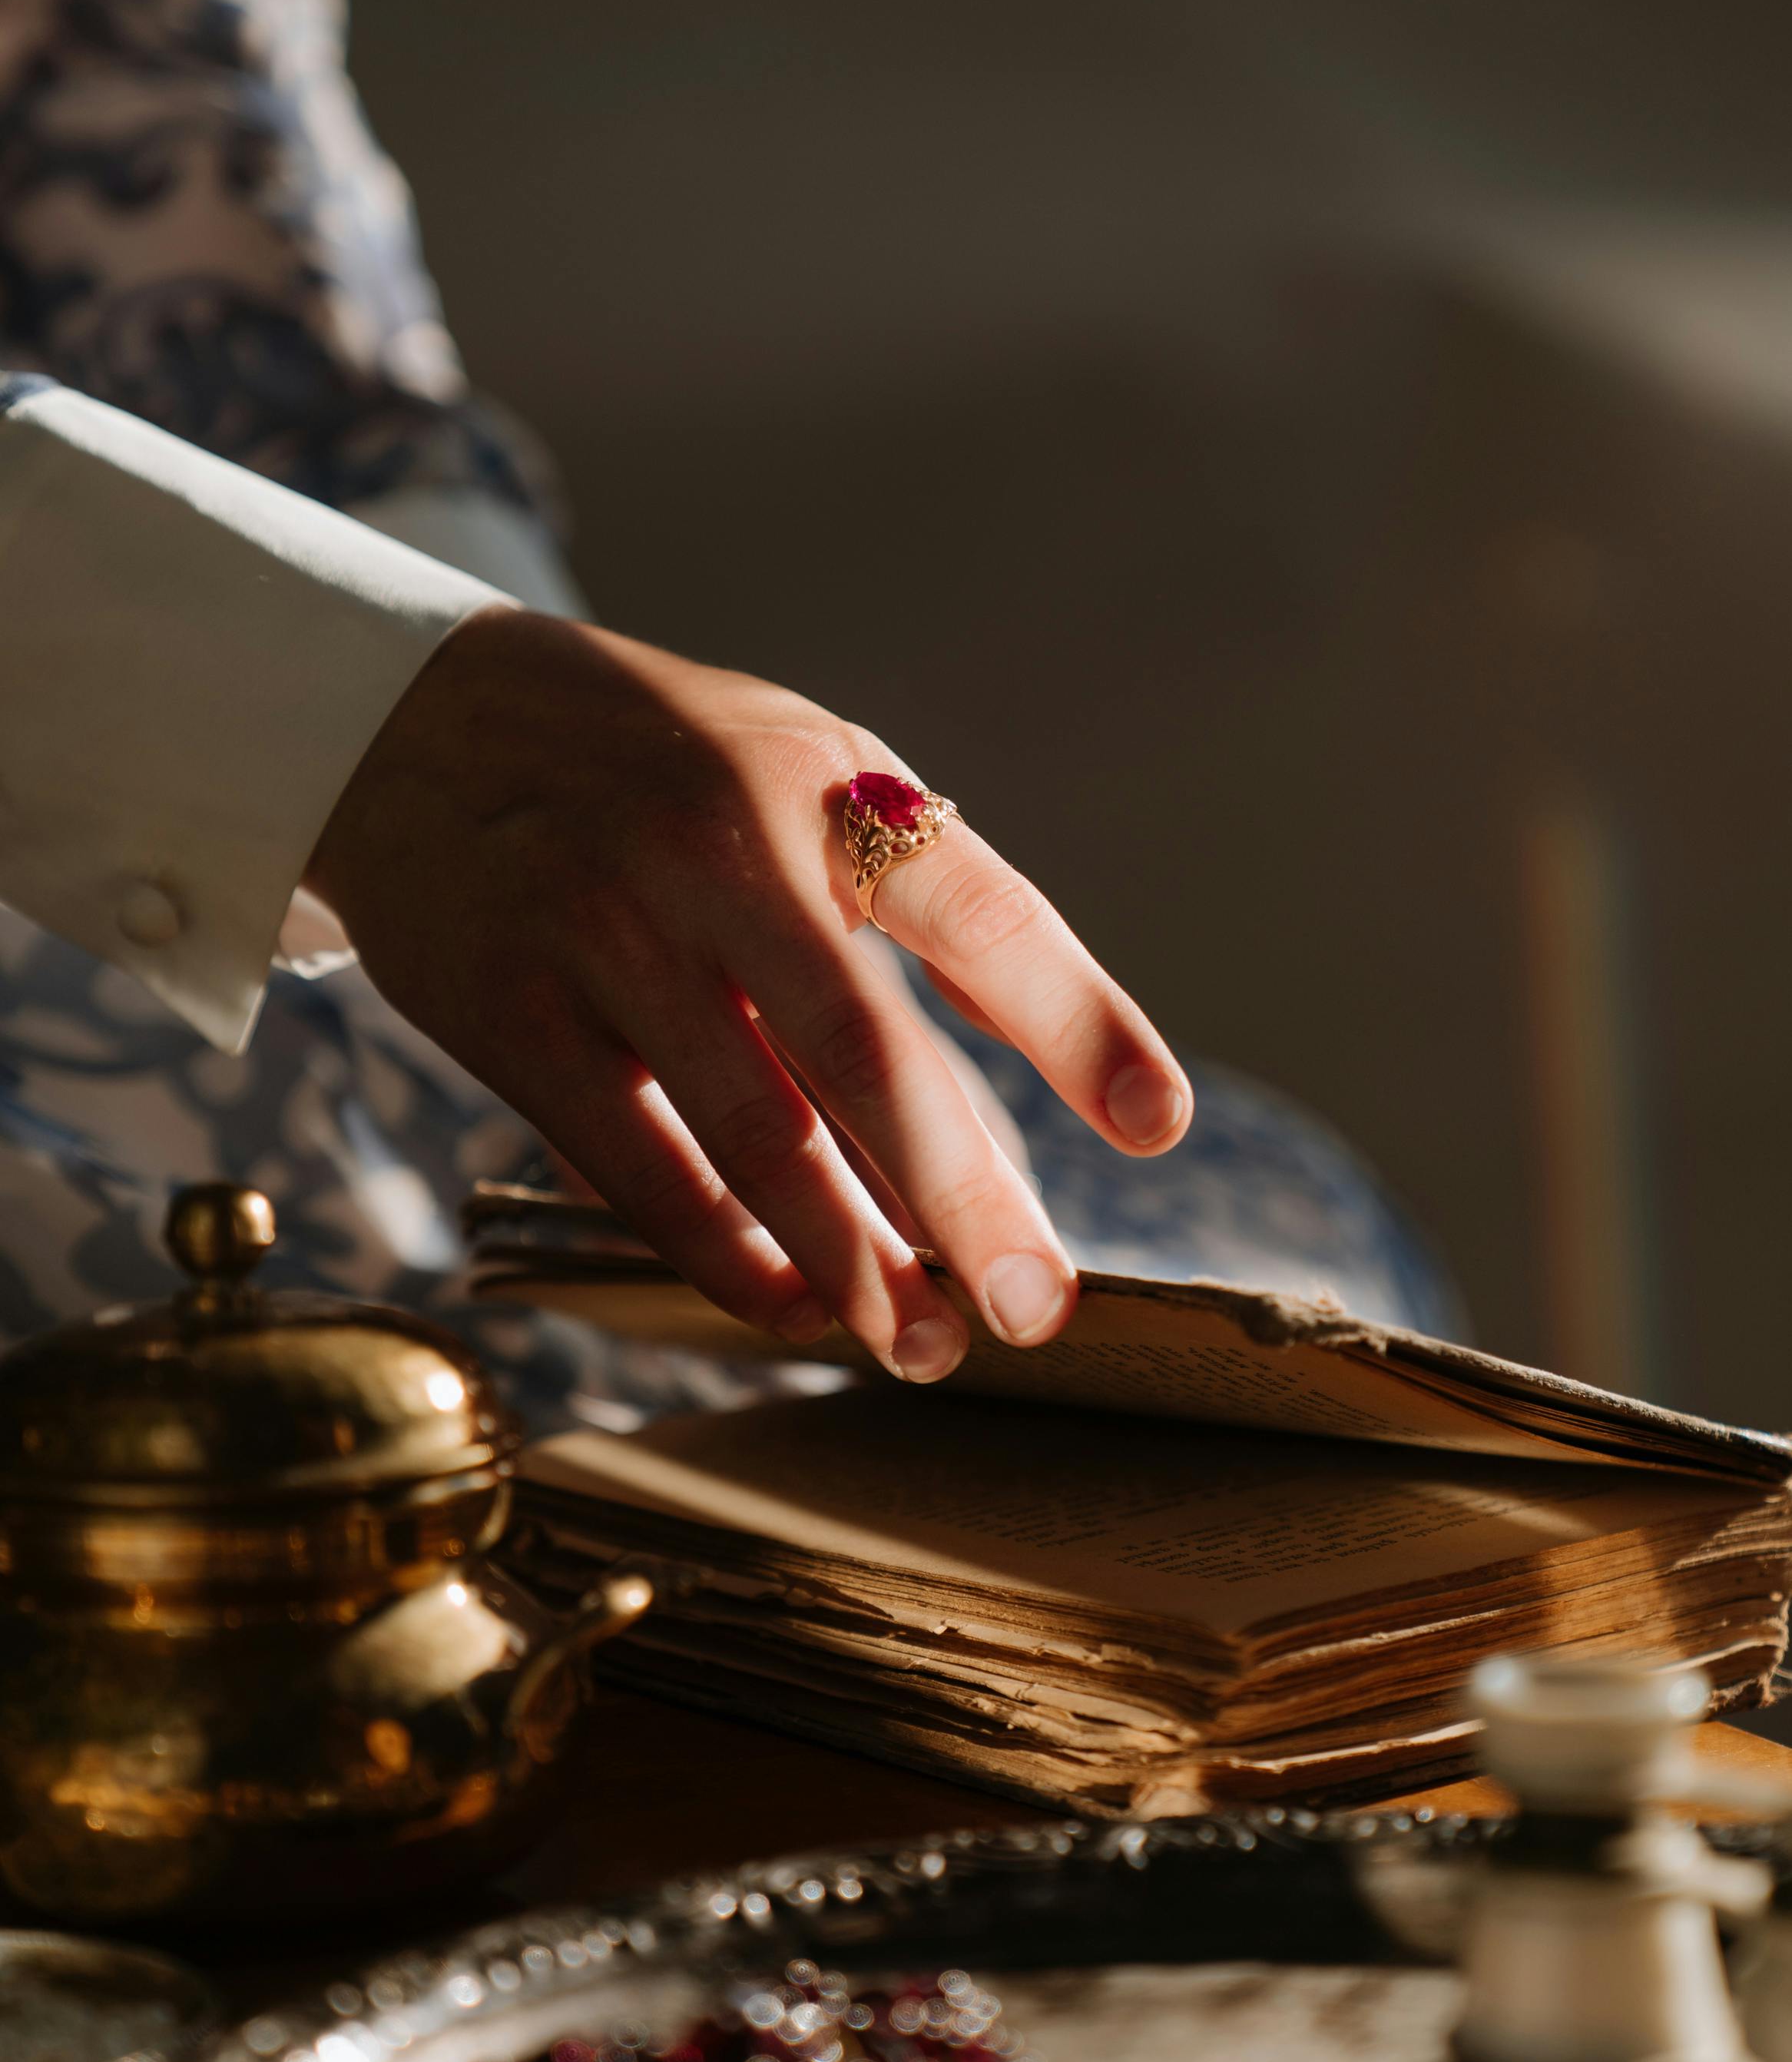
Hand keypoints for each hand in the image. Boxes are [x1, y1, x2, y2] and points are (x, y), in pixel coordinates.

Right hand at [306, 610, 1190, 1382]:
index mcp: (821, 785)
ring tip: (925, 1342)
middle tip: (1036, 1308)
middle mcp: (717, 854)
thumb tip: (1072, 1057)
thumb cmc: (663, 764)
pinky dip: (722, 1250)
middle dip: (963, 1198)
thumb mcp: (807, 770)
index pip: (977, 911)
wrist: (416, 719)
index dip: (1074, 1020)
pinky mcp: (507, 1011)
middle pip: (866, 1053)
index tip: (1155, 1125)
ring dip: (851, 1258)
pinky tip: (791, 1305)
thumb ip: (928, 897)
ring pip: (752, 1132)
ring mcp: (603, 933)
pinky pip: (636, 1161)